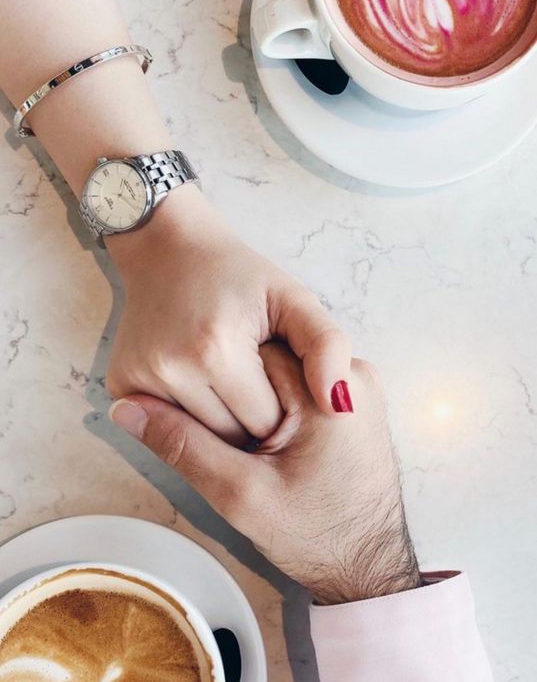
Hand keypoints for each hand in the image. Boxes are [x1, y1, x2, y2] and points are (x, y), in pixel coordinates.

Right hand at [106, 188, 351, 444]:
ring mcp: (137, 378)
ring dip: (219, 419)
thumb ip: (326, 347)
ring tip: (229, 381)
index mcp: (215, 350)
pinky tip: (198, 381)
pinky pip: (168, 423)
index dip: (280, 410)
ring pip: (198, 435)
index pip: (264, 423)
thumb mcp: (293, 299)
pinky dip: (188, 412)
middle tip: (255, 384)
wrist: (166, 246)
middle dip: (248, 420)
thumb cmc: (239, 275)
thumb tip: (338, 404)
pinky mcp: (119, 384)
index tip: (281, 386)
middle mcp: (169, 368)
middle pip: (229, 435)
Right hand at [109, 344, 419, 602]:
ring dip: (253, 406)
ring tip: (256, 455)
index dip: (216, 389)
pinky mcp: (348, 404)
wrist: (368, 567)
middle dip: (236, 398)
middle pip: (261, 359)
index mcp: (330, 387)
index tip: (217, 434)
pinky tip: (271, 451)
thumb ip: (183, 446)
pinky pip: (294, 390)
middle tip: (237, 452)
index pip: (245, 353)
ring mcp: (353, 389)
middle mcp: (351, 375)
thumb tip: (127, 409)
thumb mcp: (239, 494)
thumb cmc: (316, 536)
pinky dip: (273, 413)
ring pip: (274, 375)